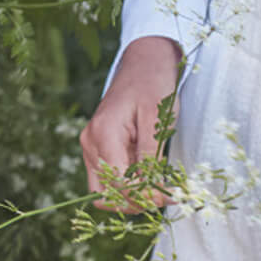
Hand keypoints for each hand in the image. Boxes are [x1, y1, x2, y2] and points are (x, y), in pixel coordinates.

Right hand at [80, 35, 182, 209]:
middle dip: (135, 201)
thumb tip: (151, 193)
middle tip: (166, 195)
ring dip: (130, 195)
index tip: (170, 197)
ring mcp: (91, 144)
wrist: (145, 60)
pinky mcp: (97, 145)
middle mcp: (90, 141)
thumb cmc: (153, 84)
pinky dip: (127, 184)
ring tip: (158, 186)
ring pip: (105, 189)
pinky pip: (108, 176)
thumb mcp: (157, 120)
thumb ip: (150, 158)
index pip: (118, 185)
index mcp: (103, 133)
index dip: (144, 197)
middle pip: (107, 194)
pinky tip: (148, 176)